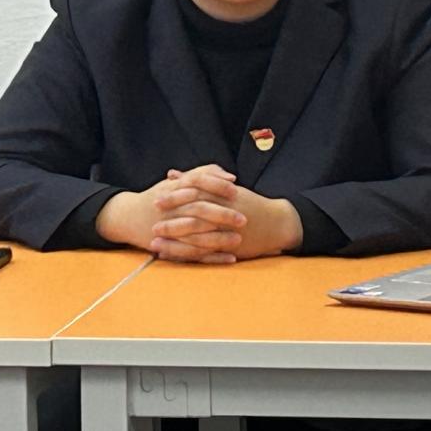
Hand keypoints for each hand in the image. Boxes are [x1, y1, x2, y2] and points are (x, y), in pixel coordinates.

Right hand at [95, 165, 243, 260]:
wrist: (126, 217)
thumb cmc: (157, 196)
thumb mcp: (175, 182)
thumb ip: (201, 174)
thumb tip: (230, 176)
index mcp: (173, 189)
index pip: (197, 182)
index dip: (216, 185)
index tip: (235, 189)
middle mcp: (170, 208)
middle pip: (198, 209)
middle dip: (221, 214)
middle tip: (243, 218)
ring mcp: (168, 228)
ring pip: (196, 234)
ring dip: (218, 238)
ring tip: (238, 239)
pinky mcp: (168, 246)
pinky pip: (192, 254)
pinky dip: (212, 257)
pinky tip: (229, 258)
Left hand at [151, 167, 302, 263]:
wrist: (278, 223)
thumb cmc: (250, 204)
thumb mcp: (227, 188)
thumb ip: (198, 180)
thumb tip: (172, 174)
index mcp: (223, 194)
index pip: (195, 192)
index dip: (175, 196)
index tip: (156, 199)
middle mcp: (224, 211)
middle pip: (194, 214)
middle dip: (171, 219)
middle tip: (152, 224)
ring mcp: (227, 230)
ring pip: (197, 236)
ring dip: (174, 241)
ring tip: (154, 243)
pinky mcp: (230, 247)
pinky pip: (206, 252)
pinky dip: (188, 255)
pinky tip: (173, 257)